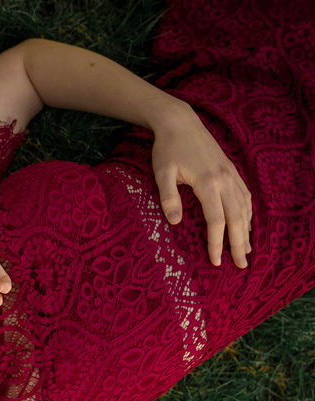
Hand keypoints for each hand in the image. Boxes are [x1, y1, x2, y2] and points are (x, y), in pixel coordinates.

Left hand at [151, 103, 252, 266]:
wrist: (181, 123)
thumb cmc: (167, 149)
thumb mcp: (162, 173)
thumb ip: (169, 197)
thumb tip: (174, 223)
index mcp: (208, 183)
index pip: (217, 221)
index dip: (217, 243)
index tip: (215, 261)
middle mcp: (225, 180)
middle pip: (237, 218)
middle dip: (238, 244)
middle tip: (241, 266)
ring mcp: (231, 175)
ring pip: (245, 208)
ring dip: (246, 231)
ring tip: (246, 251)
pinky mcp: (231, 171)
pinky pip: (245, 196)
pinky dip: (248, 213)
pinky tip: (247, 225)